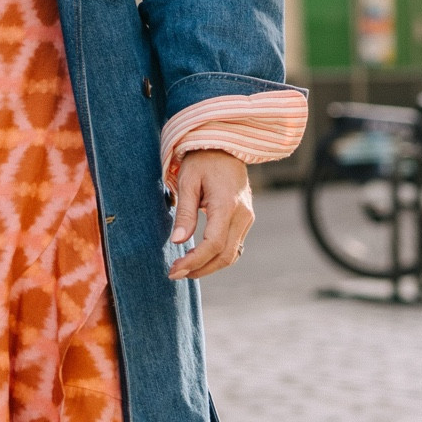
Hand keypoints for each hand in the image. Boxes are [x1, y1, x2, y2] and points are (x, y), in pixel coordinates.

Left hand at [167, 150, 253, 280]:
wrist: (224, 147)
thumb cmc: (202, 161)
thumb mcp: (187, 182)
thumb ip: (184, 212)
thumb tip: (178, 241)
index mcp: (227, 205)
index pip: (213, 244)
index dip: (194, 261)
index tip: (174, 270)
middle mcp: (243, 215)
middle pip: (225, 255)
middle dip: (200, 269)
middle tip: (175, 274)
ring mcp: (247, 218)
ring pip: (232, 254)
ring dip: (209, 266)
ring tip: (184, 269)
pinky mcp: (246, 219)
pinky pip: (234, 246)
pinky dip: (218, 257)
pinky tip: (199, 259)